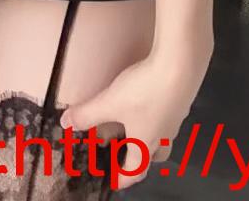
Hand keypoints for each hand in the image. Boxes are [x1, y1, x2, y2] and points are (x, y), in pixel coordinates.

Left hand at [57, 30, 213, 191]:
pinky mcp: (182, 98)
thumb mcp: (110, 102)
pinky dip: (160, 113)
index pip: (136, 170)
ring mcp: (176, 117)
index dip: (124, 178)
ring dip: (151, 135)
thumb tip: (66, 124)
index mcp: (145, 143)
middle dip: (142, 158)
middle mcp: (164, 135)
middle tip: (128, 154)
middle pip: (155, 156)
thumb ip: (87, 114)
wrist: (181, 65)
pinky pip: (170, 115)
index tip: (116, 182)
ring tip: (138, 123)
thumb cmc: (145, 91)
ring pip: (164, 136)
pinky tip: (152, 98)